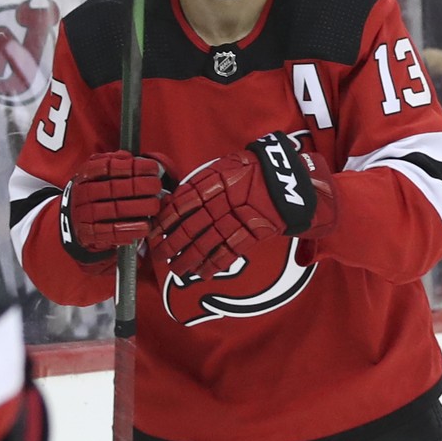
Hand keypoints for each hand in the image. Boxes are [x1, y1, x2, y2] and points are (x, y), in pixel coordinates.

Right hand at [59, 151, 169, 266]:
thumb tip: (129, 157)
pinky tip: (144, 226)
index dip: (130, 166)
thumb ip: (113, 162)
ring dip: (136, 208)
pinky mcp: (88, 233)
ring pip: (112, 210)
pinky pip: (110, 232)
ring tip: (154, 206)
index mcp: (85, 175)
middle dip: (137, 186)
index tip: (151, 167)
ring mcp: (84, 214)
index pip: (106, 167)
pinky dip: (128, 230)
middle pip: (111, 188)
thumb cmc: (96, 194)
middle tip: (156, 185)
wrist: (76, 219)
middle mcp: (82, 193)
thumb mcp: (99, 174)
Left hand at [147, 133, 336, 277]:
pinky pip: (229, 252)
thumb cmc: (251, 172)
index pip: (181, 203)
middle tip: (157, 256)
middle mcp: (223, 200)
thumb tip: (172, 201)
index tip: (153, 233)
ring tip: (177, 270)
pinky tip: (202, 273)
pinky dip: (214, 264)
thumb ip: (201, 183)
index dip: (165, 221)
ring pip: (207, 243)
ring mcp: (238, 218)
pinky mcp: (253, 232)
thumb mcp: (225, 167)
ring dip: (189, 259)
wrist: (288, 181)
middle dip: (171, 244)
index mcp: (213, 181)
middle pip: (191, 226)